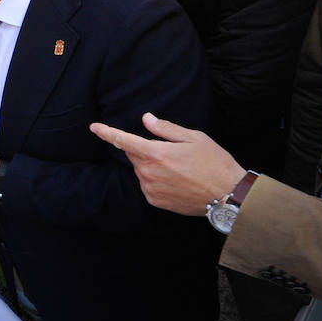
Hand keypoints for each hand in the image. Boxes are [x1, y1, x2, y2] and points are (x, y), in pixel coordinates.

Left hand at [89, 112, 246, 215]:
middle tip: (170, 150)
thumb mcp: (194, 138)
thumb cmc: (214, 163)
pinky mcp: (155, 201)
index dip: (107, 132)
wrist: (227, 195)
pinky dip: (155, 179)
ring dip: (152, 165)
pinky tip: (176, 180)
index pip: (123, 140)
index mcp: (156, 154)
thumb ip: (166, 128)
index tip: (93, 127)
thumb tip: (146, 118)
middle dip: (145, 148)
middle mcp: (148, 173)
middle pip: (134, 154)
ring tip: (179, 167)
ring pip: (141, 170)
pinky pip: (147, 184)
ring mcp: (150, 189)